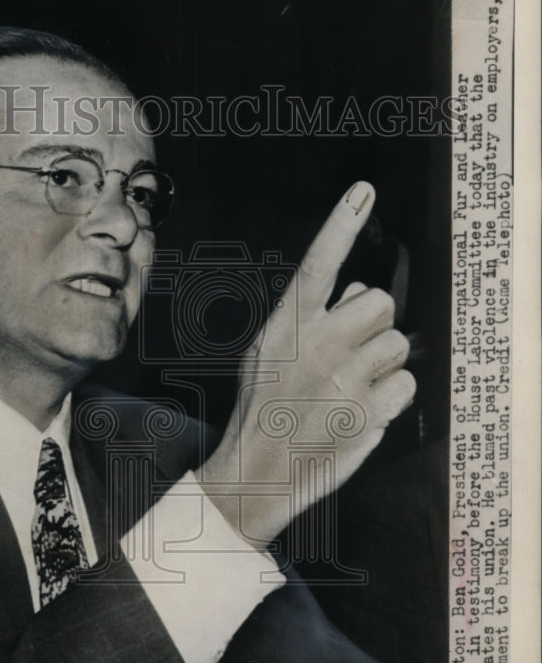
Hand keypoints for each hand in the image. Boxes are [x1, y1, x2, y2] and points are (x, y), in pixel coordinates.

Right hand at [201, 181, 415, 542]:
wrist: (256, 472)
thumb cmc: (263, 409)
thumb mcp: (268, 356)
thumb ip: (309, 320)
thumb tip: (355, 291)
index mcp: (287, 326)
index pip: (319, 264)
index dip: (340, 225)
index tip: (363, 191)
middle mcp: (316, 345)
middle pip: (380, 305)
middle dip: (374, 326)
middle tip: (351, 354)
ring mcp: (343, 378)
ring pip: (397, 346)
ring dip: (383, 364)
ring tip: (352, 388)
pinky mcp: (366, 412)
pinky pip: (406, 384)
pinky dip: (392, 397)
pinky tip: (361, 411)